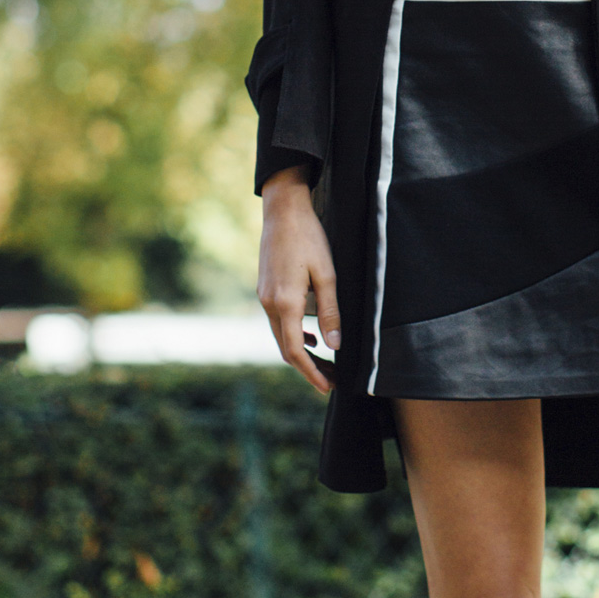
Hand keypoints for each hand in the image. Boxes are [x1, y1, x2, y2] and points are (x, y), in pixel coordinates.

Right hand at [258, 166, 341, 390]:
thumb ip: (330, 313)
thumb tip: (335, 347)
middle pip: (286, 349)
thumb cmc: (309, 238)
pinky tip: (312, 336)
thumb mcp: (327, 274)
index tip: (328, 386)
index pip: (295, 351)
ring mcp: (264, 297)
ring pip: (281, 336)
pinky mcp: (265, 289)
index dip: (312, 373)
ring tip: (326, 362)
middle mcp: (269, 304)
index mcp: (285, 303)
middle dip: (308, 368)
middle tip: (332, 380)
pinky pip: (278, 322)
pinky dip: (294, 335)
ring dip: (301, 352)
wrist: (283, 211)